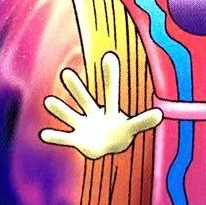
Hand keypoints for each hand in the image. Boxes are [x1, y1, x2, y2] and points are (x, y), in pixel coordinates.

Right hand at [40, 51, 162, 159]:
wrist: (106, 147)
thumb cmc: (119, 133)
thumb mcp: (131, 127)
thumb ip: (143, 121)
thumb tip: (161, 114)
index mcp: (109, 109)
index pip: (111, 91)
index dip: (111, 76)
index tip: (109, 56)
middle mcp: (93, 114)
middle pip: (85, 99)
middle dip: (77, 88)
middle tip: (66, 73)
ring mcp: (83, 126)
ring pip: (71, 116)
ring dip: (61, 110)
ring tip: (49, 102)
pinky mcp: (77, 140)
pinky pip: (65, 138)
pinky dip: (56, 137)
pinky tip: (44, 134)